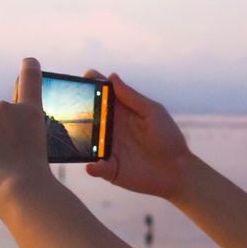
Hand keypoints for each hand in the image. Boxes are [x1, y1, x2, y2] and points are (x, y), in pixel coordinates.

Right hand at [82, 70, 192, 199]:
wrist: (177, 171)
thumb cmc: (168, 137)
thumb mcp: (153, 112)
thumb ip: (132, 97)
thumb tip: (111, 76)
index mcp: (121, 111)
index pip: (101, 94)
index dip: (90, 84)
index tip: (84, 80)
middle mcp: (111, 128)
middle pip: (86, 115)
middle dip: (74, 110)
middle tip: (69, 108)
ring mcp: (108, 148)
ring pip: (85, 141)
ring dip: (79, 139)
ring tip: (75, 137)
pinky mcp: (110, 169)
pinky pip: (95, 167)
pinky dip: (92, 167)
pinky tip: (94, 165)